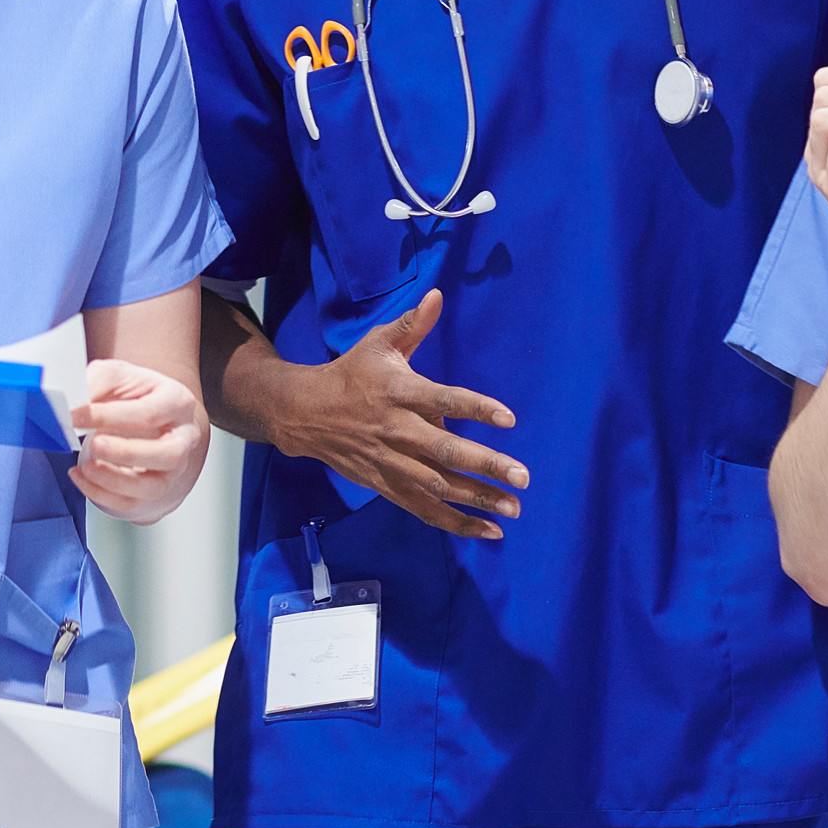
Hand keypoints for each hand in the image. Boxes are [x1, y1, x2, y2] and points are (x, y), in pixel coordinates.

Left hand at [69, 360, 208, 524]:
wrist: (146, 421)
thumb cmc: (133, 396)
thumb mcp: (118, 376)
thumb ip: (97, 382)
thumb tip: (71, 401)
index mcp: (177, 403)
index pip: (148, 413)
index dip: (108, 416)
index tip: (74, 416)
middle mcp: (183, 440)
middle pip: (168, 455)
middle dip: (127, 453)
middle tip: (94, 444)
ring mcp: (172, 471)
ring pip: (153, 487)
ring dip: (116, 480)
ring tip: (86, 465)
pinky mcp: (152, 495)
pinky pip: (131, 503)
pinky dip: (101, 494)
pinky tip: (81, 476)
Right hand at [270, 289, 525, 541]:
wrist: (305, 413)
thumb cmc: (352, 374)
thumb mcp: (378, 343)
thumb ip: (412, 324)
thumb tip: (438, 295)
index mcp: (400, 392)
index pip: (444, 400)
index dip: (476, 409)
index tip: (509, 418)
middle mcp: (398, 430)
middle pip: (445, 452)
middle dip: (485, 466)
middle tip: (523, 477)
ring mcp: (392, 462)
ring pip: (438, 486)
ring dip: (476, 500)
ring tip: (513, 509)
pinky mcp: (387, 485)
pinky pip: (424, 509)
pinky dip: (455, 523)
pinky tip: (487, 532)